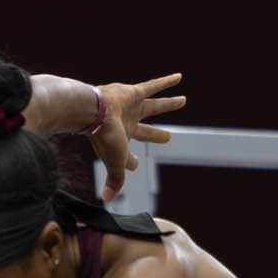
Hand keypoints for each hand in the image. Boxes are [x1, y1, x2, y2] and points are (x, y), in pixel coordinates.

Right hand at [89, 72, 185, 201]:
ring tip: (183, 101)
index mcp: (120, 143)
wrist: (94, 114)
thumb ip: (114, 182)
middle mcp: (126, 125)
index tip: (134, 165)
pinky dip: (166, 82)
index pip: (128, 155)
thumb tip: (107, 200)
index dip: (132, 162)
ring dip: (169, 104)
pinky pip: (153, 86)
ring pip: (154, 106)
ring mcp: (131, 108)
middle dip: (156, 135)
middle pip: (146, 130)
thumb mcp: (114, 164)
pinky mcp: (134, 93)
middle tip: (168, 137)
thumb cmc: (104, 140)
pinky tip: (180, 77)